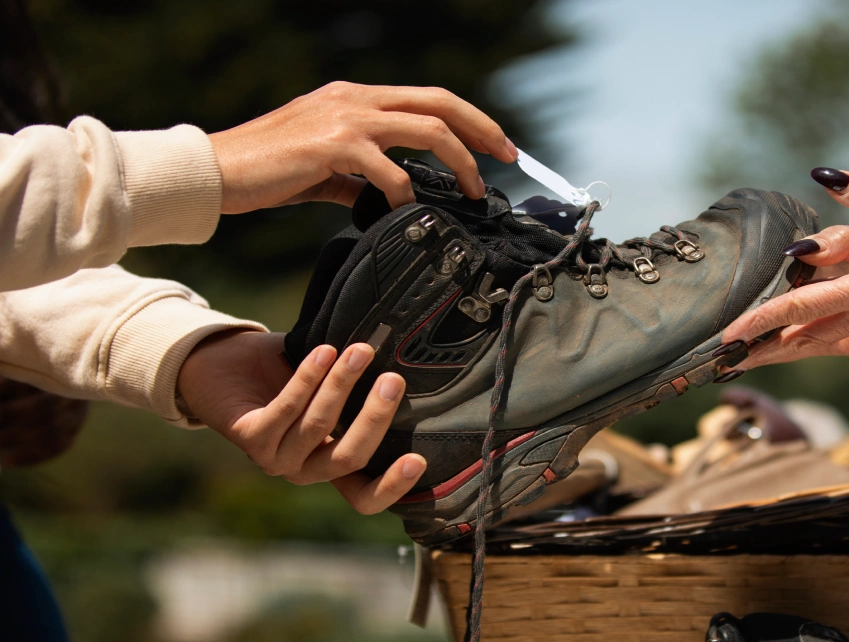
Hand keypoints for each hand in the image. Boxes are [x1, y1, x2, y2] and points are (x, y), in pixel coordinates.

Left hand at [177, 330, 425, 513]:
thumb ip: (357, 391)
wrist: (219, 364)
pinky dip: (308, 380)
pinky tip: (323, 353)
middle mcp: (303, 470)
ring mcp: (274, 458)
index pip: (363, 497)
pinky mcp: (248, 437)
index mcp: (328, 465)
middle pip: (349, 458)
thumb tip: (404, 363)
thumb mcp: (328, 389)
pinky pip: (285, 410)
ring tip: (359, 351)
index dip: (391, 487)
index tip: (418, 460)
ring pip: (318, 427)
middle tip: (393, 381)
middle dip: (375, 418)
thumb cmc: (282, 373)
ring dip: (341, 385)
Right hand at [209, 82, 518, 213]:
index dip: (468, 119)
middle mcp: (355, 100)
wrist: (216, 171)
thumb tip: (387, 198)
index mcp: (355, 99)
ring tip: (473, 190)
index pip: (426, 98)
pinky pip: (389, 170)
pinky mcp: (332, 146)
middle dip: (481, 130)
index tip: (493, 144)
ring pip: (427, 128)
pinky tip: (407, 211)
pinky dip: (407, 193)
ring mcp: (346, 119)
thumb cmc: (265, 170)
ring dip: (460, 160)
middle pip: (439, 103)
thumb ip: (357, 176)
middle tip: (507, 156)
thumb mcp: (321, 167)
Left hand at [735, 226, 848, 366]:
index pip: (804, 309)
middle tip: (721, 360)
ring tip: (744, 355)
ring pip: (820, 338)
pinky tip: (791, 339)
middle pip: (805, 335)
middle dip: (762, 348)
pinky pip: (838, 331)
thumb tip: (827, 176)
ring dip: (781, 347)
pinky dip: (808, 337)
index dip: (763, 321)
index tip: (729, 338)